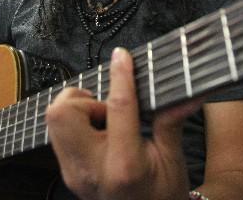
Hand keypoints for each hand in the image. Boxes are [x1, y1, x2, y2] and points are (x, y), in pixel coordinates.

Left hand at [46, 47, 204, 199]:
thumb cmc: (162, 197)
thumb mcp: (173, 161)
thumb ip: (171, 123)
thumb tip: (188, 94)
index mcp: (124, 166)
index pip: (117, 108)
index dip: (121, 76)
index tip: (123, 57)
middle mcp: (91, 169)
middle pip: (62, 113)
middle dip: (82, 98)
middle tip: (106, 107)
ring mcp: (73, 173)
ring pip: (54, 121)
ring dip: (77, 109)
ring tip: (104, 121)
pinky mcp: (67, 172)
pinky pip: (58, 134)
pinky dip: (75, 123)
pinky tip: (98, 132)